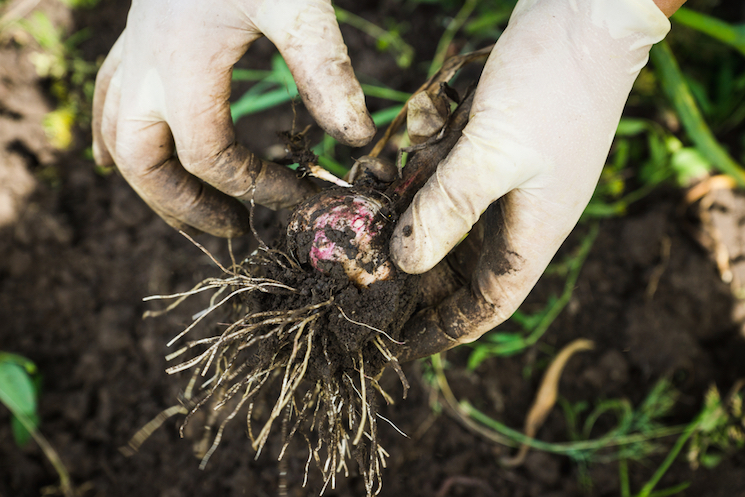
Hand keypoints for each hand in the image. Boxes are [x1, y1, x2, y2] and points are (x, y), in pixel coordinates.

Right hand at [92, 0, 374, 236]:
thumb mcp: (297, 3)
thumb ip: (326, 68)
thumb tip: (357, 137)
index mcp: (183, 67)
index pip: (213, 157)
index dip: (260, 189)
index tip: (304, 198)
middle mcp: (146, 68)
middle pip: (146, 165)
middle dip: (186, 208)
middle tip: (234, 232)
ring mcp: (134, 56)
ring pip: (120, 142)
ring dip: (154, 187)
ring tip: (194, 216)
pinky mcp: (136, 43)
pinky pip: (108, 104)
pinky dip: (114, 142)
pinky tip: (117, 163)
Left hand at [390, 0, 674, 360]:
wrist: (585, 12)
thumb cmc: (552, 84)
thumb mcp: (493, 153)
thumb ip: (449, 208)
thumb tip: (406, 262)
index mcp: (535, 230)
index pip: (490, 303)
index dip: (449, 329)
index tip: (404, 345)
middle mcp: (522, 212)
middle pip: (464, 268)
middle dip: (420, 282)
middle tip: (370, 291)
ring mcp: (509, 177)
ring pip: (453, 222)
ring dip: (414, 231)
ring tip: (369, 242)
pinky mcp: (495, 145)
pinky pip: (451, 181)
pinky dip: (422, 186)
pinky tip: (390, 183)